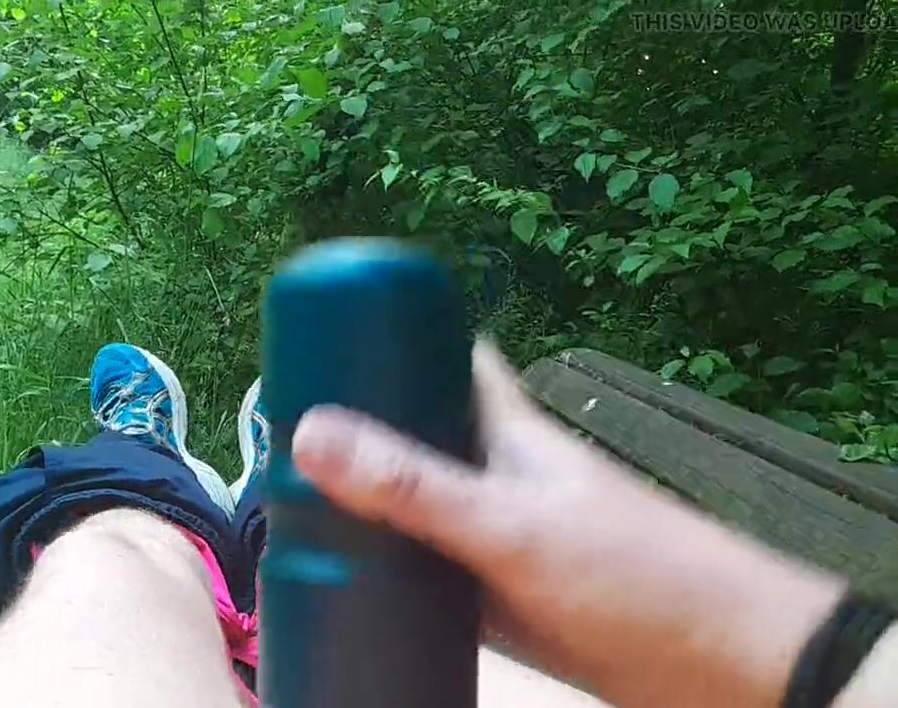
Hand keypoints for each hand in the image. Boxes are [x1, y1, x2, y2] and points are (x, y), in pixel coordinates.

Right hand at [292, 340, 844, 707]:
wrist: (716, 663)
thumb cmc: (629, 573)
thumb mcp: (512, 525)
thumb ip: (415, 488)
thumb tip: (310, 432)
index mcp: (508, 430)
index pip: (452, 356)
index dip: (396, 333)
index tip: (326, 328)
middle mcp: (495, 474)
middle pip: (416, 434)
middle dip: (355, 428)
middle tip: (276, 430)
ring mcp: (494, 538)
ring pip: (414, 505)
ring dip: (362, 503)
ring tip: (284, 504)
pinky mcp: (494, 596)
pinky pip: (424, 571)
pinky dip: (383, 570)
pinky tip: (335, 577)